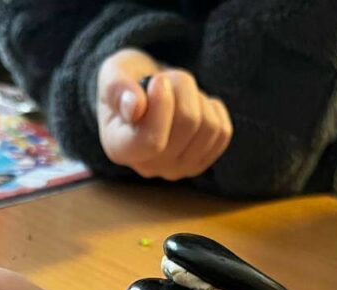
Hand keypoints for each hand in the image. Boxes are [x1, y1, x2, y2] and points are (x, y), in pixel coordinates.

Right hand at [96, 48, 231, 180]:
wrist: (144, 95)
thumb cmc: (127, 84)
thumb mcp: (113, 73)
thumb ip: (116, 87)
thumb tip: (135, 107)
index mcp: (119, 148)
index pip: (150, 141)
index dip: (162, 105)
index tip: (158, 81)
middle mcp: (148, 167)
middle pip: (187, 123)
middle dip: (181, 87)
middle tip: (165, 79)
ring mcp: (177, 169)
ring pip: (208, 126)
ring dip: (197, 97)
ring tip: (177, 93)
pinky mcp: (201, 164)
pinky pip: (223, 132)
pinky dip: (212, 109)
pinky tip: (193, 105)